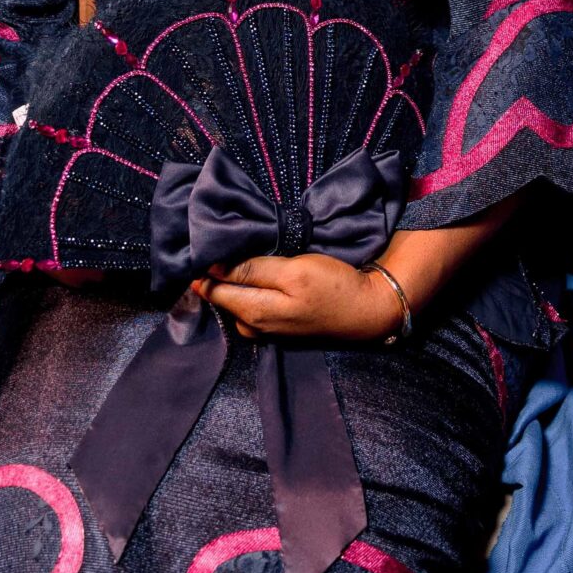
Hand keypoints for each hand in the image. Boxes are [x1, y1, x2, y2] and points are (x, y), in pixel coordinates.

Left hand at [193, 254, 407, 343]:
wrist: (367, 311)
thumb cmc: (333, 288)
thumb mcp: (293, 272)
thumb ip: (252, 270)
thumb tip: (212, 268)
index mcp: (252, 313)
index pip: (212, 289)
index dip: (204, 266)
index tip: (205, 243)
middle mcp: (252, 327)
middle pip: (221, 296)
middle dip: (216, 273)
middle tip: (222, 242)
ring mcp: (265, 330)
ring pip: (236, 300)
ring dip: (233, 279)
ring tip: (239, 253)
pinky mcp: (277, 326)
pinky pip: (251, 304)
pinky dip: (248, 289)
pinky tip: (257, 272)